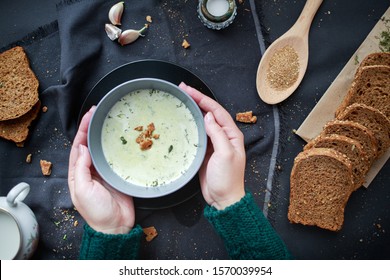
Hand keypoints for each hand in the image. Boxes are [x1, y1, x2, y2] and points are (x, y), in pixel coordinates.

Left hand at [68, 107, 134, 233]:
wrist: (115, 226)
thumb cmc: (96, 212)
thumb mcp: (82, 191)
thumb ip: (81, 169)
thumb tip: (82, 147)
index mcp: (77, 173)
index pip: (78, 146)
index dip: (82, 130)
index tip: (89, 116)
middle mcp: (90, 170)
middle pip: (90, 144)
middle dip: (92, 127)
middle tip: (99, 112)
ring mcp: (104, 171)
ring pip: (103, 148)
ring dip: (104, 134)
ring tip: (109, 120)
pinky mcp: (117, 174)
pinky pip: (116, 157)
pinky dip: (118, 146)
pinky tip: (122, 137)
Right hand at [179, 83, 245, 209]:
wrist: (223, 199)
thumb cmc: (227, 179)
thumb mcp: (225, 154)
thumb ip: (217, 134)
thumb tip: (208, 116)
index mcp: (232, 134)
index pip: (217, 111)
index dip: (203, 99)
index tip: (189, 90)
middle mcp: (224, 136)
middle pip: (209, 112)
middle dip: (197, 100)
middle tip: (182, 89)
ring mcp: (214, 143)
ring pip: (203, 121)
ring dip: (192, 110)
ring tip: (181, 100)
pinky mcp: (205, 151)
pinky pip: (197, 133)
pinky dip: (190, 125)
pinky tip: (182, 120)